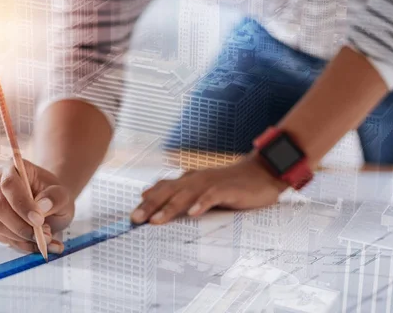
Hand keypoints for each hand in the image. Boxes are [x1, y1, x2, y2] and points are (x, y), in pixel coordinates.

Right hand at [0, 159, 74, 253]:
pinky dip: (18, 244)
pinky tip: (35, 243)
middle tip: (44, 236)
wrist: (47, 204)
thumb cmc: (53, 196)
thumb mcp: (62, 195)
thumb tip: (42, 206)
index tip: (39, 221)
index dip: (22, 205)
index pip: (9, 185)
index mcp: (12, 167)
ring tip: (44, 239)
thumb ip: (55, 197)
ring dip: (21, 237)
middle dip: (21, 226)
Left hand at [130, 153, 288, 224]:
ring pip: (186, 195)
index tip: (131, 215)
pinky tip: (193, 213)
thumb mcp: (203, 189)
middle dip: (150, 205)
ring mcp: (211, 183)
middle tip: (134, 219)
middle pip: (168, 192)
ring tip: (156, 221)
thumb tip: (150, 195)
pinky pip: (212, 196)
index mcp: (189, 180)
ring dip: (169, 207)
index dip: (146, 201)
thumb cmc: (231, 184)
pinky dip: (202, 203)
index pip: (163, 188)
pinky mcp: (228, 188)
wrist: (261, 172)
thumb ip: (180, 193)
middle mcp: (196, 179)